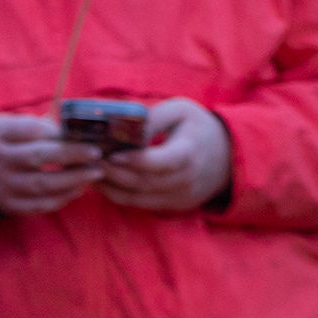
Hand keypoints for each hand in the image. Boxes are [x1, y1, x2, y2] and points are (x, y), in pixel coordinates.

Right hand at [0, 112, 102, 215]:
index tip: (76, 130)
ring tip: (95, 173)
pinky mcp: (10, 205)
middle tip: (96, 153)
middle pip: (39, 157)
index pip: (28, 129)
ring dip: (72, 180)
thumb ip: (32, 126)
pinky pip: (38, 205)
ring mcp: (4, 186)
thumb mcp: (5, 124)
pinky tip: (78, 190)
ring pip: (42, 185)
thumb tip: (67, 129)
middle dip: (71, 154)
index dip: (54, 130)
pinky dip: (61, 199)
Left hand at [100, 98, 231, 211]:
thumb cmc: (198, 128)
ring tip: (91, 172)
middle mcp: (184, 180)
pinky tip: (103, 184)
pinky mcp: (171, 207)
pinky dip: (119, 196)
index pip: (159, 162)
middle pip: (143, 182)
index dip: (134, 160)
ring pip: (138, 198)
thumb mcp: (182, 110)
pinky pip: (141, 205)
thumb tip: (124, 127)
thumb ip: (154, 117)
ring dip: (111, 187)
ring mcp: (178, 198)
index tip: (111, 153)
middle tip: (91, 161)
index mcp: (188, 153)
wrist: (226, 157)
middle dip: (114, 173)